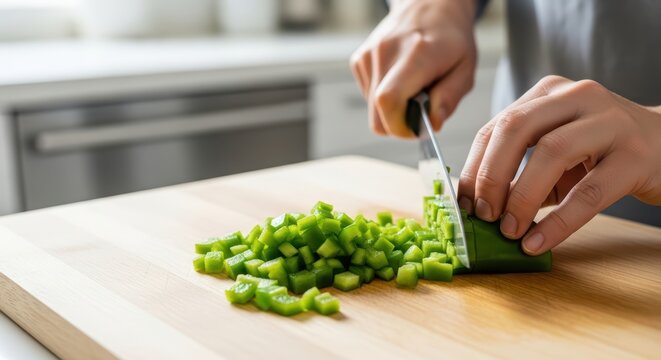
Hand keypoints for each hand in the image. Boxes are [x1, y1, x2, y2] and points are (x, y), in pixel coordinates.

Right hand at [350, 0, 476, 137]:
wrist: (429, 5)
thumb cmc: (450, 39)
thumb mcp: (465, 68)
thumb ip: (450, 98)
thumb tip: (432, 124)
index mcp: (417, 54)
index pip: (389, 101)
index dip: (400, 126)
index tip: (418, 128)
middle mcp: (386, 53)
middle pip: (377, 115)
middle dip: (398, 124)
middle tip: (420, 113)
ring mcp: (369, 55)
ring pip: (372, 109)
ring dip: (392, 109)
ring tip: (412, 90)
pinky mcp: (359, 59)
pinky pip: (367, 96)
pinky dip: (383, 97)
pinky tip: (400, 80)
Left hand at [458, 75, 660, 254]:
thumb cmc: (602, 151)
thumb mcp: (557, 149)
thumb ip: (520, 168)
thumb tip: (478, 205)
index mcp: (550, 93)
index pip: (498, 125)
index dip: (475, 166)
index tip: (464, 202)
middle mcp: (578, 96)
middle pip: (516, 129)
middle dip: (490, 176)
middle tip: (482, 215)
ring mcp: (610, 122)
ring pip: (551, 153)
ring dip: (521, 197)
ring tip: (508, 229)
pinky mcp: (636, 155)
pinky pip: (589, 192)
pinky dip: (558, 222)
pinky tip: (538, 241)